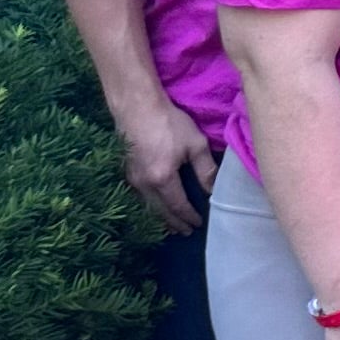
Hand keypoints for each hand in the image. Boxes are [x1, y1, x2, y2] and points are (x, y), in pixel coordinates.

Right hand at [115, 93, 216, 234]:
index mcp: (162, 179)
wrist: (136, 107)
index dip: (188, 217)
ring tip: (172, 225)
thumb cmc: (168, 123)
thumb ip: (205, 169)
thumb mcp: (195, 144)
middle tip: (185, 232)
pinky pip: (139, 196)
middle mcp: (143, 184)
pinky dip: (150, 206)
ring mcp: (131, 178)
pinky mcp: (126, 171)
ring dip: (160, 217)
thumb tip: (213, 190)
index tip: (198, 224)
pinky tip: (155, 206)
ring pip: (147, 206)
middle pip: (160, 211)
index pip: (178, 206)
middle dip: (174, 223)